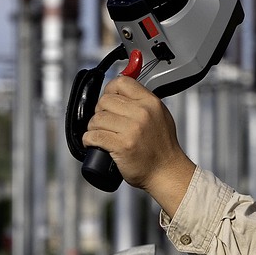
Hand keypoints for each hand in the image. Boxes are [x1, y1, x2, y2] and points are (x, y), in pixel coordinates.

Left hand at [83, 76, 194, 215]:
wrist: (166, 172)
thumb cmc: (162, 148)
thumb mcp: (160, 116)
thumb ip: (144, 102)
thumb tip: (122, 91)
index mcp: (151, 103)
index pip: (122, 82)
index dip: (110, 90)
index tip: (108, 100)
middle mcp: (142, 113)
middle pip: (105, 100)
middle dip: (100, 112)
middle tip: (106, 123)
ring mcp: (132, 130)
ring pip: (97, 118)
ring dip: (94, 127)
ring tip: (102, 135)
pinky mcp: (121, 146)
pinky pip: (94, 135)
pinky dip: (89, 140)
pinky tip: (93, 143)